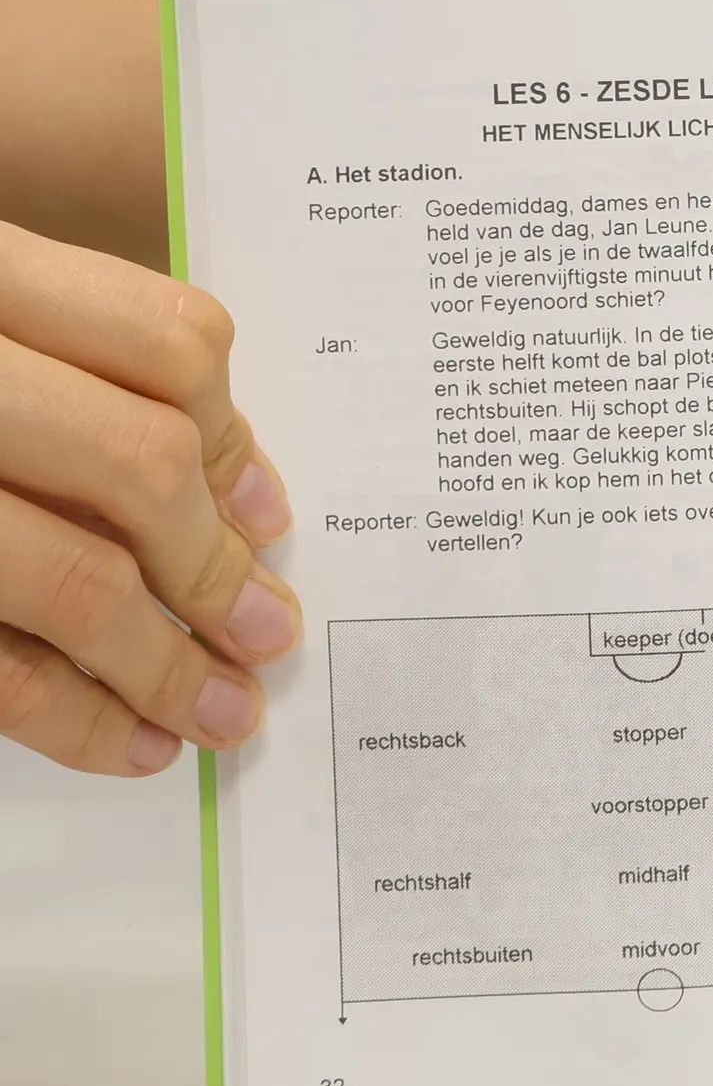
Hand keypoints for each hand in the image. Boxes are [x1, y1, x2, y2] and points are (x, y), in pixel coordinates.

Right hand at [0, 222, 299, 774]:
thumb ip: (74, 365)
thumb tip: (240, 490)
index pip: (167, 341)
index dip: (236, 439)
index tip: (268, 516)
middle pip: (137, 464)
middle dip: (215, 570)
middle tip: (265, 636)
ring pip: (71, 579)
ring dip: (165, 665)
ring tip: (221, 715)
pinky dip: (71, 716)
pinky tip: (128, 744)